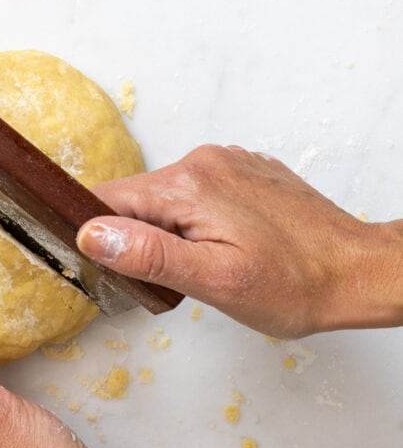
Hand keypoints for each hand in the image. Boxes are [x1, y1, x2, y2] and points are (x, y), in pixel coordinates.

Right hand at [78, 145, 402, 337]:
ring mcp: (228, 164)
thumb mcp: (214, 281)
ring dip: (169, 234)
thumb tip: (93, 233)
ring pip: (166, 199)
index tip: (113, 268)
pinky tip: (224, 249)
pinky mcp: (244, 174)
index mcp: (189, 186)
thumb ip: (150, 254)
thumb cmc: (294, 285)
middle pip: (136, 199)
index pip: (108, 199)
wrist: (355, 273)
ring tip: (205, 267)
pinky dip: (195, 223)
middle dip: (139, 239)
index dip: (99, 236)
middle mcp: (205, 162)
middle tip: (175, 280)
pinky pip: (197, 195)